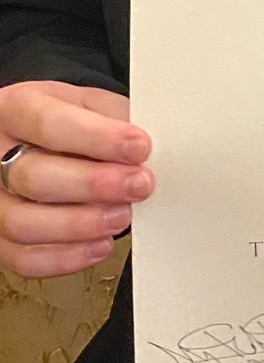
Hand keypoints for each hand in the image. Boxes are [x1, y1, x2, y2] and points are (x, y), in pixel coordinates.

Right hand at [0, 82, 153, 278]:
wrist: (44, 141)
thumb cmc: (71, 121)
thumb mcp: (91, 104)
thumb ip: (115, 119)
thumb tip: (149, 149)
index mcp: (15, 109)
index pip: (47, 123)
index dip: (96, 138)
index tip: (139, 147)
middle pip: (31, 176)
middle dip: (93, 185)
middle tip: (139, 185)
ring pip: (21, 223)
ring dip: (79, 225)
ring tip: (121, 216)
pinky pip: (23, 258)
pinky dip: (66, 257)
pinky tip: (100, 243)